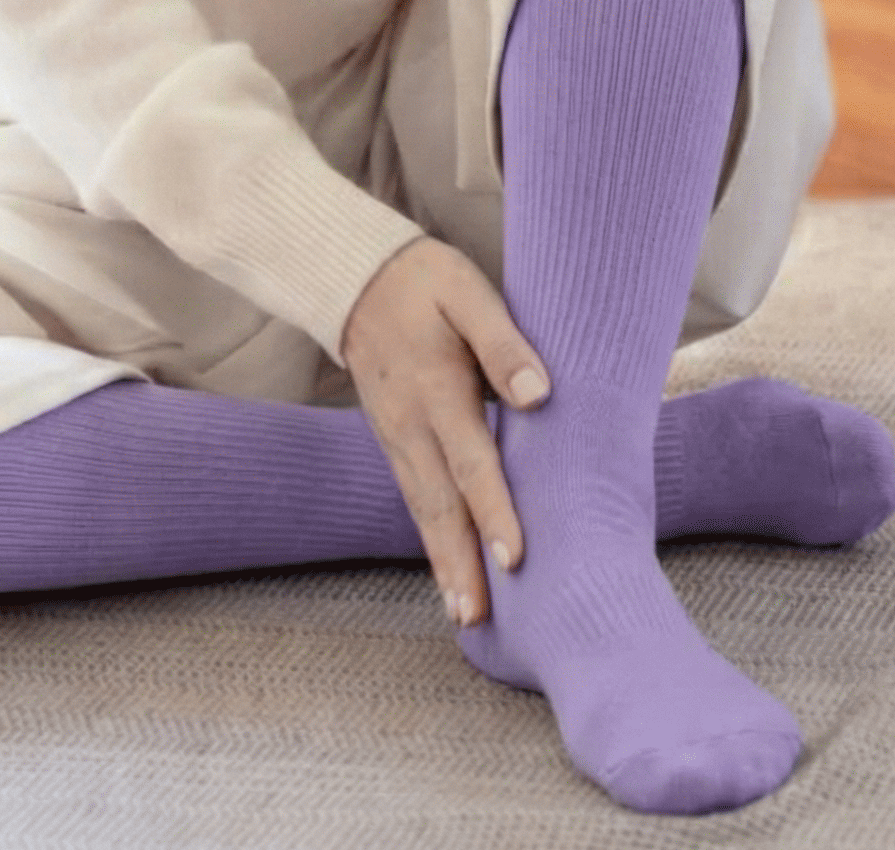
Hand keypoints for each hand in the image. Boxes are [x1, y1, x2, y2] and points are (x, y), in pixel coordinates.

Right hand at [341, 235, 549, 627]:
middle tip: (479, 616)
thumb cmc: (424, 282)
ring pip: (422, 507)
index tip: (515, 558)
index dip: (494, 509)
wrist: (355, 277)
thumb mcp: (467, 292)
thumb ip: (502, 341)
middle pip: (439, 502)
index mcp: (435, 387)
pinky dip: (430, 537)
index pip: (470, 459)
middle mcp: (410, 422)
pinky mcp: (392, 439)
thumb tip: (539, 394)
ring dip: (443, 560)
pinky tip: (446, 569)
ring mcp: (395, 434)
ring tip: (465, 613)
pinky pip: (414, 495)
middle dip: (460, 561)